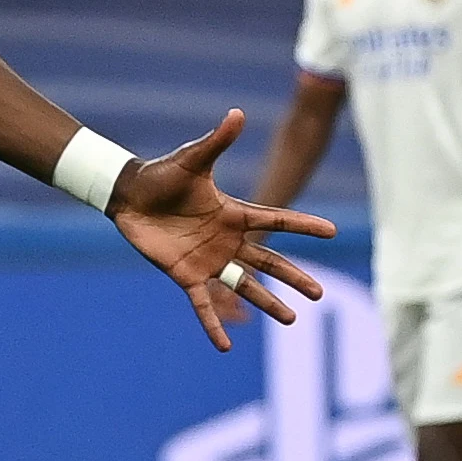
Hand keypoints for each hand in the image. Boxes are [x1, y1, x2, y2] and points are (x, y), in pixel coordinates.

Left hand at [105, 111, 335, 350]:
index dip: (303, 226)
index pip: (276, 221)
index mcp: (234, 214)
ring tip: (292, 320)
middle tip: (319, 295)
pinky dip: (213, 325)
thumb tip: (237, 113)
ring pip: (244, 286)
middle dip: (294, 278)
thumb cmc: (161, 175)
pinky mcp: (185, 275)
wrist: (128, 196)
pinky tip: (225, 347)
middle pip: (268, 263)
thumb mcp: (192, 160)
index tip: (333, 232)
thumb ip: (217, 142)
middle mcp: (227, 240)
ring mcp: (208, 260)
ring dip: (267, 303)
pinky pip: (203, 305)